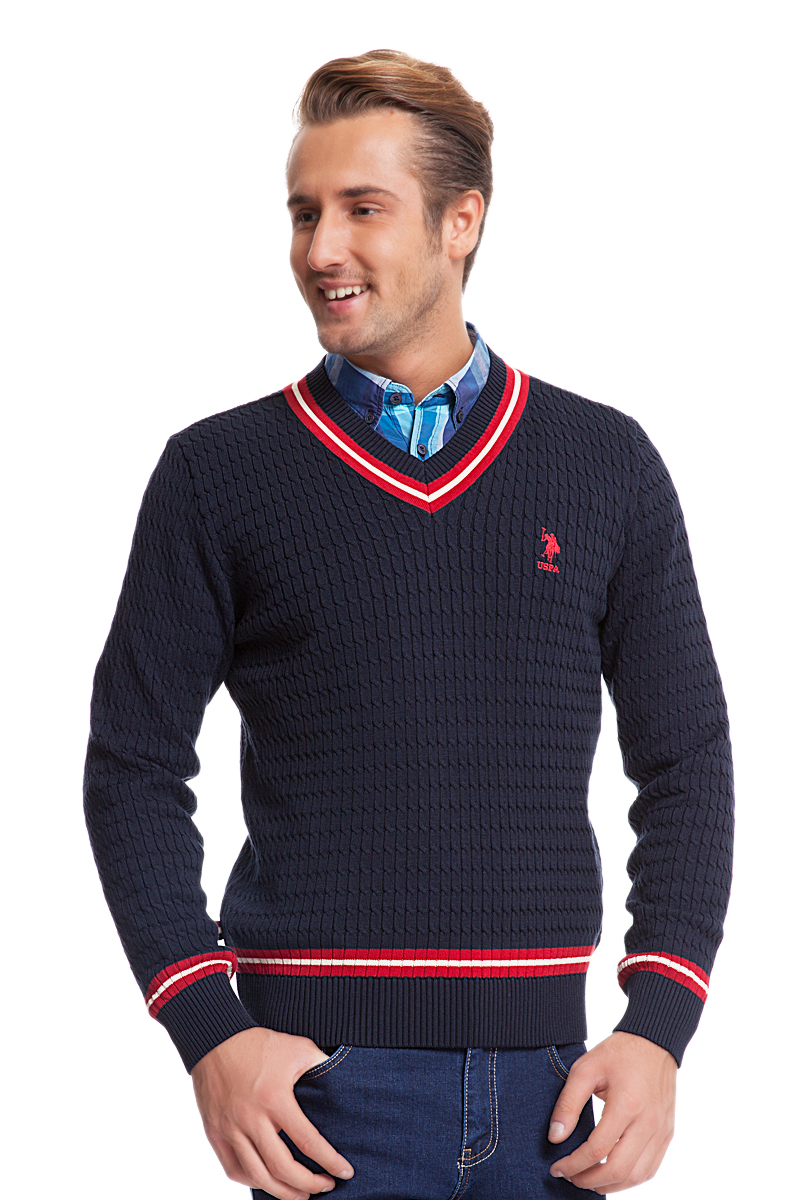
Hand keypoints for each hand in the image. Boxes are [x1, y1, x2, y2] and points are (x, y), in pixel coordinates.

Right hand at [191, 1026, 354, 1199]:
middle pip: (282, 1168)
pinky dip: (254, 1181)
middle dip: (308, 1184)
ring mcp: (231, 1129)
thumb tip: (345, 1077)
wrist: (215, 1040)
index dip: (329, 1161)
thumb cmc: (258, 1045)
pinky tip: (269, 1181)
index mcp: (275, 1099)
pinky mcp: (215, 1133)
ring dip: (282, 1191)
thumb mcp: (296, 1047)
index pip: (307, 1141)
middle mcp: (251, 1118)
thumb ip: (320, 1064)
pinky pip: (234, 1170)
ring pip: (258, 1176)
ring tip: (301, 1194)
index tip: (345, 1171)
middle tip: (325, 1187)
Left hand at [548, 1030, 676, 1192]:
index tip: (557, 1167)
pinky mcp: (667, 1133)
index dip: (574, 1164)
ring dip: (610, 1185)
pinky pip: (651, 1168)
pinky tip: (612, 1174)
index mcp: (626, 1104)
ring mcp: (661, 1130)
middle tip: (569, 1177)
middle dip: (589, 1180)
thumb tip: (555, 1138)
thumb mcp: (585, 1069)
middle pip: (619, 1169)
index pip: (598, 1148)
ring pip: (638, 1175)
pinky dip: (630, 1179)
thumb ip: (568, 1103)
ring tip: (588, 1180)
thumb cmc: (617, 1053)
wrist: (654, 1042)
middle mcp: (648, 1122)